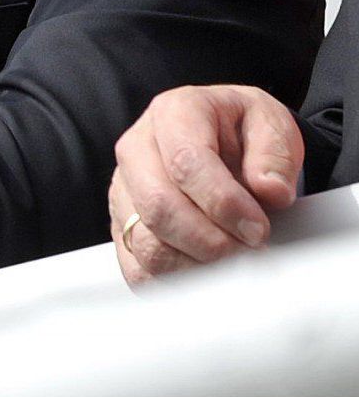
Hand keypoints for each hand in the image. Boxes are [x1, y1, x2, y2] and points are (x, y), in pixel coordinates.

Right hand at [109, 84, 302, 285]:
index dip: (224, 203)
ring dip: (195, 265)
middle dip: (210, 240)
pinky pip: (136, 267)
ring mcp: (124, 189)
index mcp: (173, 113)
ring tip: (232, 264)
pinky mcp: (122, 225)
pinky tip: (206, 275)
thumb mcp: (270, 123)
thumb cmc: (244, 133)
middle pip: (158, 206)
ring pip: (146, 242)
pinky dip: (173, 283)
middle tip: (248, 250)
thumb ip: (274, 154)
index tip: (258, 228)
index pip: (185, 162)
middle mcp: (137, 148)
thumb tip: (270, 191)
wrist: (227, 144)